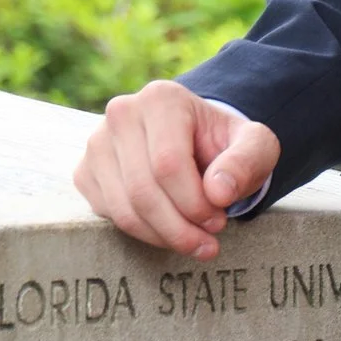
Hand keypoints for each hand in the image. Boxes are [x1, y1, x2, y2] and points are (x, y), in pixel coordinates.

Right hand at [73, 81, 280, 259]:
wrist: (196, 143)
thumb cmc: (225, 145)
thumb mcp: (255, 146)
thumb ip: (247, 162)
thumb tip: (218, 192)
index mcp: (162, 99)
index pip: (168, 164)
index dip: (194, 203)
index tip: (219, 220)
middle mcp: (121, 114)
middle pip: (143, 191)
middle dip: (180, 227)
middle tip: (208, 241)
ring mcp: (97, 143)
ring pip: (124, 209)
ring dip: (163, 236)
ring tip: (194, 240)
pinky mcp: (85, 171)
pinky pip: (109, 215)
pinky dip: (142, 233)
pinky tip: (169, 229)